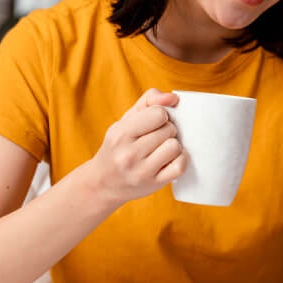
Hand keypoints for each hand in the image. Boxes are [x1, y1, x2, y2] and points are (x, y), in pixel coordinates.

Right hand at [85, 89, 185, 206]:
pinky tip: (169, 160)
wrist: (103, 183)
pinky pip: (179, 166)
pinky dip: (179, 160)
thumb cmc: (118, 146)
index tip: (153, 123)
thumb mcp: (126, 120)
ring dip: (173, 145)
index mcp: (120, 134)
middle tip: (155, 138)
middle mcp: (129, 154)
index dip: (160, 115)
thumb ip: (149, 101)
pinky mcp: (154, 184)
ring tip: (161, 149)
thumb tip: (173, 98)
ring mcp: (142, 171)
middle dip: (167, 130)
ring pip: (175, 147)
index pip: (158, 114)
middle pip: (169, 129)